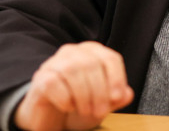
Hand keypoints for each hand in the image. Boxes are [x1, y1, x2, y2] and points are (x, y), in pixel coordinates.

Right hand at [13, 42, 133, 130]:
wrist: (51, 117)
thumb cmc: (79, 104)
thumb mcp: (103, 102)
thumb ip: (117, 97)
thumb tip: (127, 94)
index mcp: (93, 52)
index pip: (110, 58)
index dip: (117, 78)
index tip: (117, 98)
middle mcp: (73, 51)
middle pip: (92, 65)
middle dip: (100, 92)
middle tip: (100, 112)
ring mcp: (54, 62)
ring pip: (73, 70)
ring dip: (83, 96)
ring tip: (85, 111)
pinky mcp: (40, 77)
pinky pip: (53, 83)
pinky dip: (64, 98)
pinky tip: (68, 107)